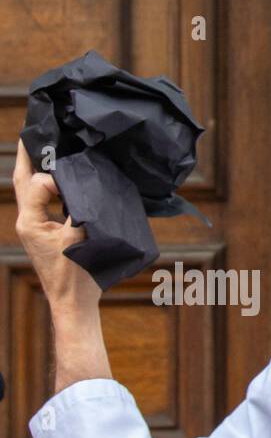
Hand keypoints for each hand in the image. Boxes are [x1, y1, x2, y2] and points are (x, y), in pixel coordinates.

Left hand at [12, 140, 99, 312]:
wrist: (73, 303)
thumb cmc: (77, 276)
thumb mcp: (80, 239)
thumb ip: (79, 210)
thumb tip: (80, 187)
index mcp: (31, 222)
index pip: (36, 185)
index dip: (53, 177)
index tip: (72, 178)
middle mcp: (28, 222)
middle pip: (23, 182)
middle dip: (28, 158)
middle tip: (32, 134)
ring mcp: (34, 229)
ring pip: (30, 192)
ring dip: (36, 172)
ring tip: (44, 153)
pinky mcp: (43, 235)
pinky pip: (42, 204)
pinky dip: (48, 189)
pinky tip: (60, 183)